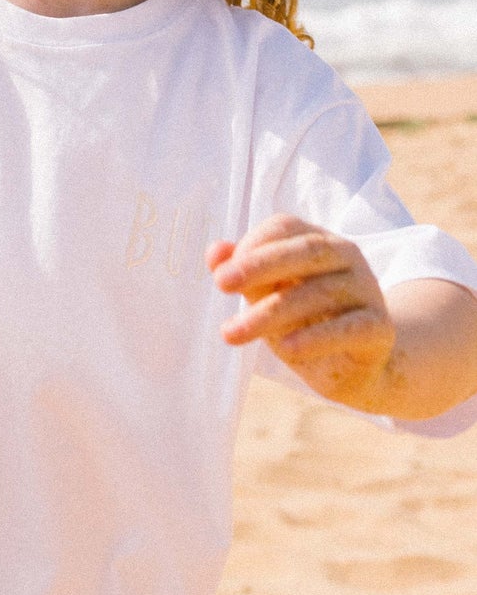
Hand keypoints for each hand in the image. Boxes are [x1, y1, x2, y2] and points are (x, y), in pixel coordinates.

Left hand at [209, 214, 395, 409]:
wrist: (351, 367)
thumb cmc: (302, 321)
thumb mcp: (265, 295)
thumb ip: (240, 272)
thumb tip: (214, 253)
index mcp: (318, 240)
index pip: (285, 227)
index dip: (252, 245)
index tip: (221, 276)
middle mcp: (348, 256)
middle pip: (305, 251)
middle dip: (259, 266)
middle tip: (221, 284)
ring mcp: (368, 289)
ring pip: (319, 293)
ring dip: (270, 313)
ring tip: (232, 334)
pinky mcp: (380, 327)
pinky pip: (349, 327)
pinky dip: (316, 337)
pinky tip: (286, 348)